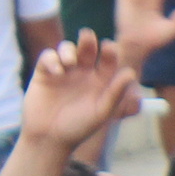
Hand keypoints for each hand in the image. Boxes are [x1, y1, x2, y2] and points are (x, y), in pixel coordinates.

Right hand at [20, 34, 141, 150]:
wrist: (50, 138)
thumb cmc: (79, 127)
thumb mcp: (102, 111)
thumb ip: (115, 92)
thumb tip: (130, 72)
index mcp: (100, 80)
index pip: (107, 59)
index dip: (109, 51)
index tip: (109, 47)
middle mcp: (83, 73)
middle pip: (87, 49)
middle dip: (87, 40)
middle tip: (87, 37)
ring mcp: (63, 72)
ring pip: (67, 49)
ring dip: (69, 50)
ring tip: (71, 63)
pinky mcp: (44, 73)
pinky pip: (48, 57)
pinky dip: (52, 59)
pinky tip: (58, 71)